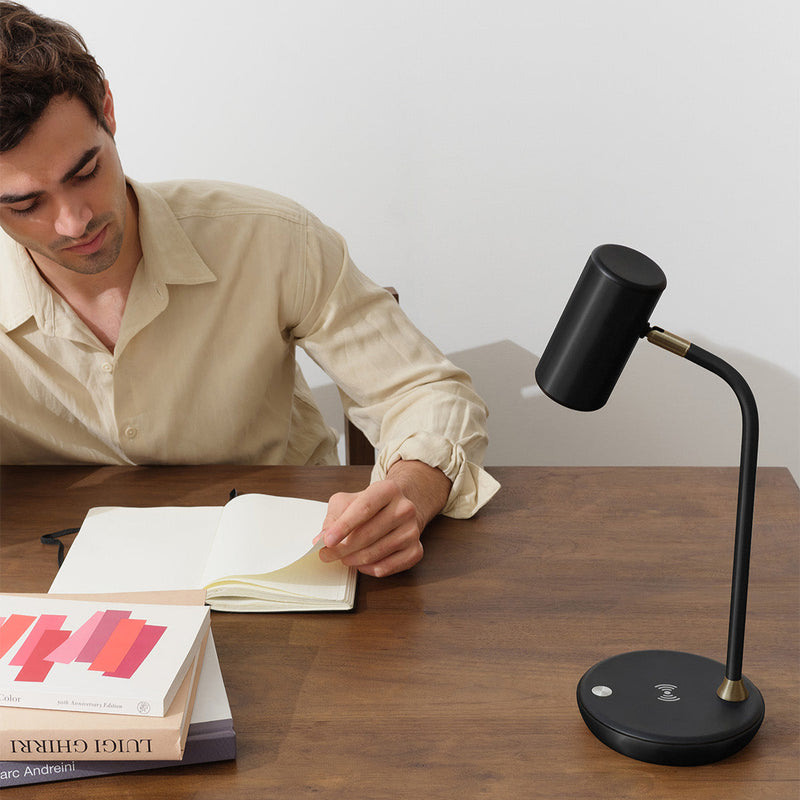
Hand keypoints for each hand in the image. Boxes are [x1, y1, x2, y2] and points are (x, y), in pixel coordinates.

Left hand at [316, 460, 451, 577]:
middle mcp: (405, 508)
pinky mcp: (416, 550)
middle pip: (369, 534)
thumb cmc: (371, 505)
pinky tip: (361, 564)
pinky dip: (370, 569)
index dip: (343, 526)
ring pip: (376, 552)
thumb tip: (321, 539)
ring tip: (343, 558)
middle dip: (343, 548)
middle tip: (326, 555)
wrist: (400, 508)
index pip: (364, 509)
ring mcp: (412, 530)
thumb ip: (333, 517)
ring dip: (354, 559)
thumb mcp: (349, 501)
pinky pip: (389, 567)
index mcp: (388, 489)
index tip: (327, 541)